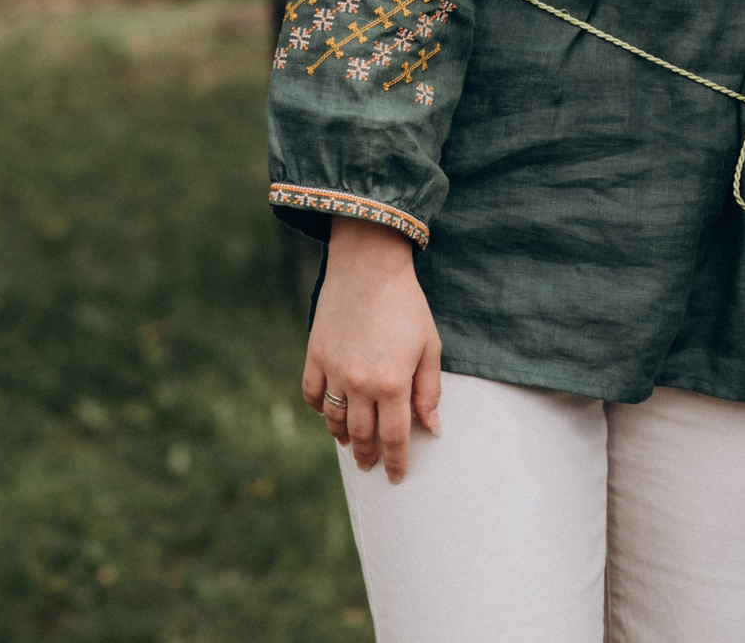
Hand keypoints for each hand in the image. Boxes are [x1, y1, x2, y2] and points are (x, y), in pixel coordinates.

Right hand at [301, 216, 442, 481]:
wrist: (369, 266)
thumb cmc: (407, 305)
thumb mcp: (430, 347)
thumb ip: (429, 391)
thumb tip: (432, 427)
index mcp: (393, 383)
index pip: (395, 437)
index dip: (397, 461)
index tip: (397, 477)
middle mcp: (360, 383)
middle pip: (362, 435)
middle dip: (368, 456)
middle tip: (371, 467)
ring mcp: (334, 370)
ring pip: (335, 419)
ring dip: (343, 437)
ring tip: (351, 445)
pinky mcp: (315, 355)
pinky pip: (312, 395)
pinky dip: (319, 410)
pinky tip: (329, 414)